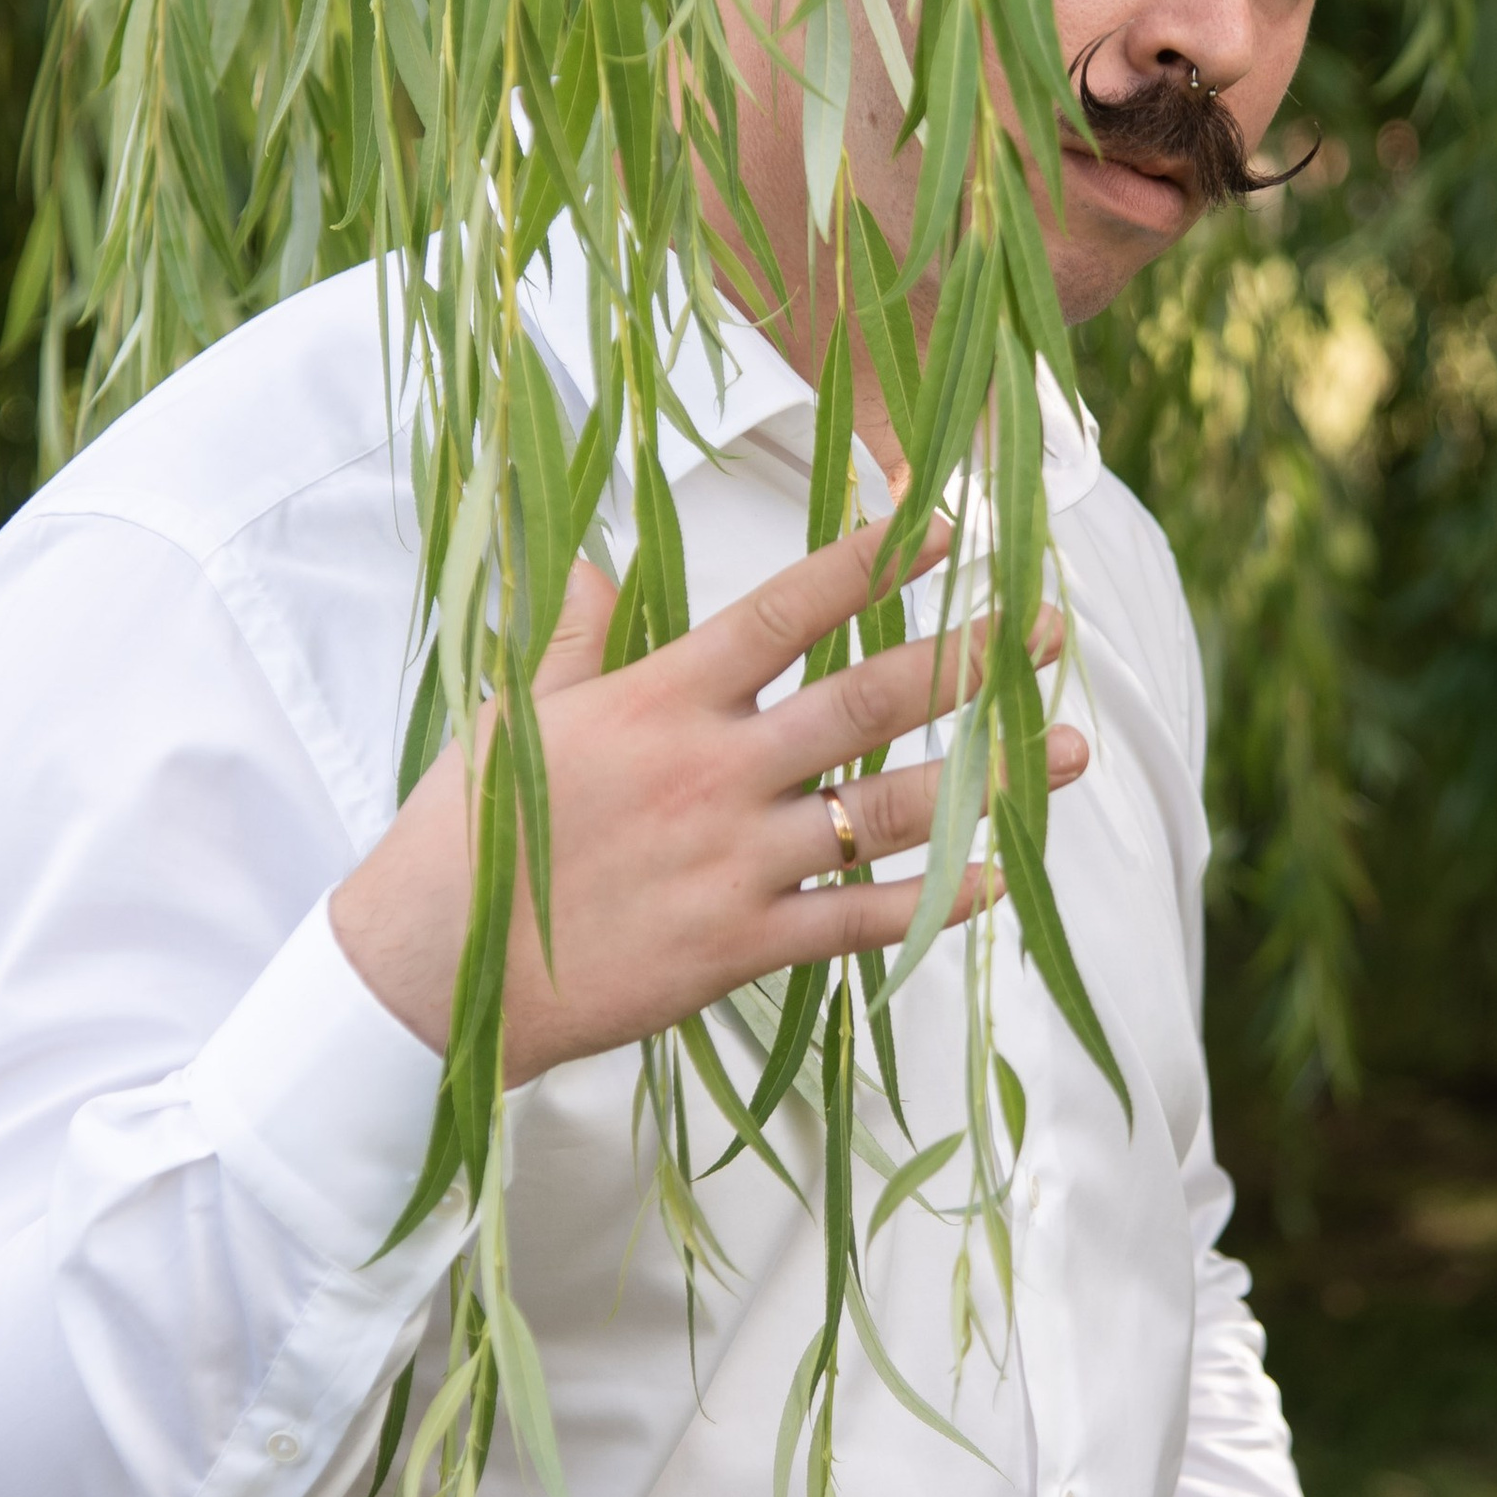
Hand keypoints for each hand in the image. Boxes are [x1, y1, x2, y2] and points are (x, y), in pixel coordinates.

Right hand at [331, 516, 1081, 1082]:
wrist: (422, 974)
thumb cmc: (462, 838)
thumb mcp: (512, 716)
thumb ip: (572, 636)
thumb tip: (595, 559)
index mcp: (657, 699)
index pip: (785, 610)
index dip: (871, 561)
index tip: (946, 522)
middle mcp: (710, 771)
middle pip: (865, 701)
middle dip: (968, 660)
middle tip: (1052, 625)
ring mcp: (732, 862)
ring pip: (884, 812)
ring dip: (986, 781)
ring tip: (1074, 750)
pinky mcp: (737, 948)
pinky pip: (858, 921)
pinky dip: (933, 902)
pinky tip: (997, 879)